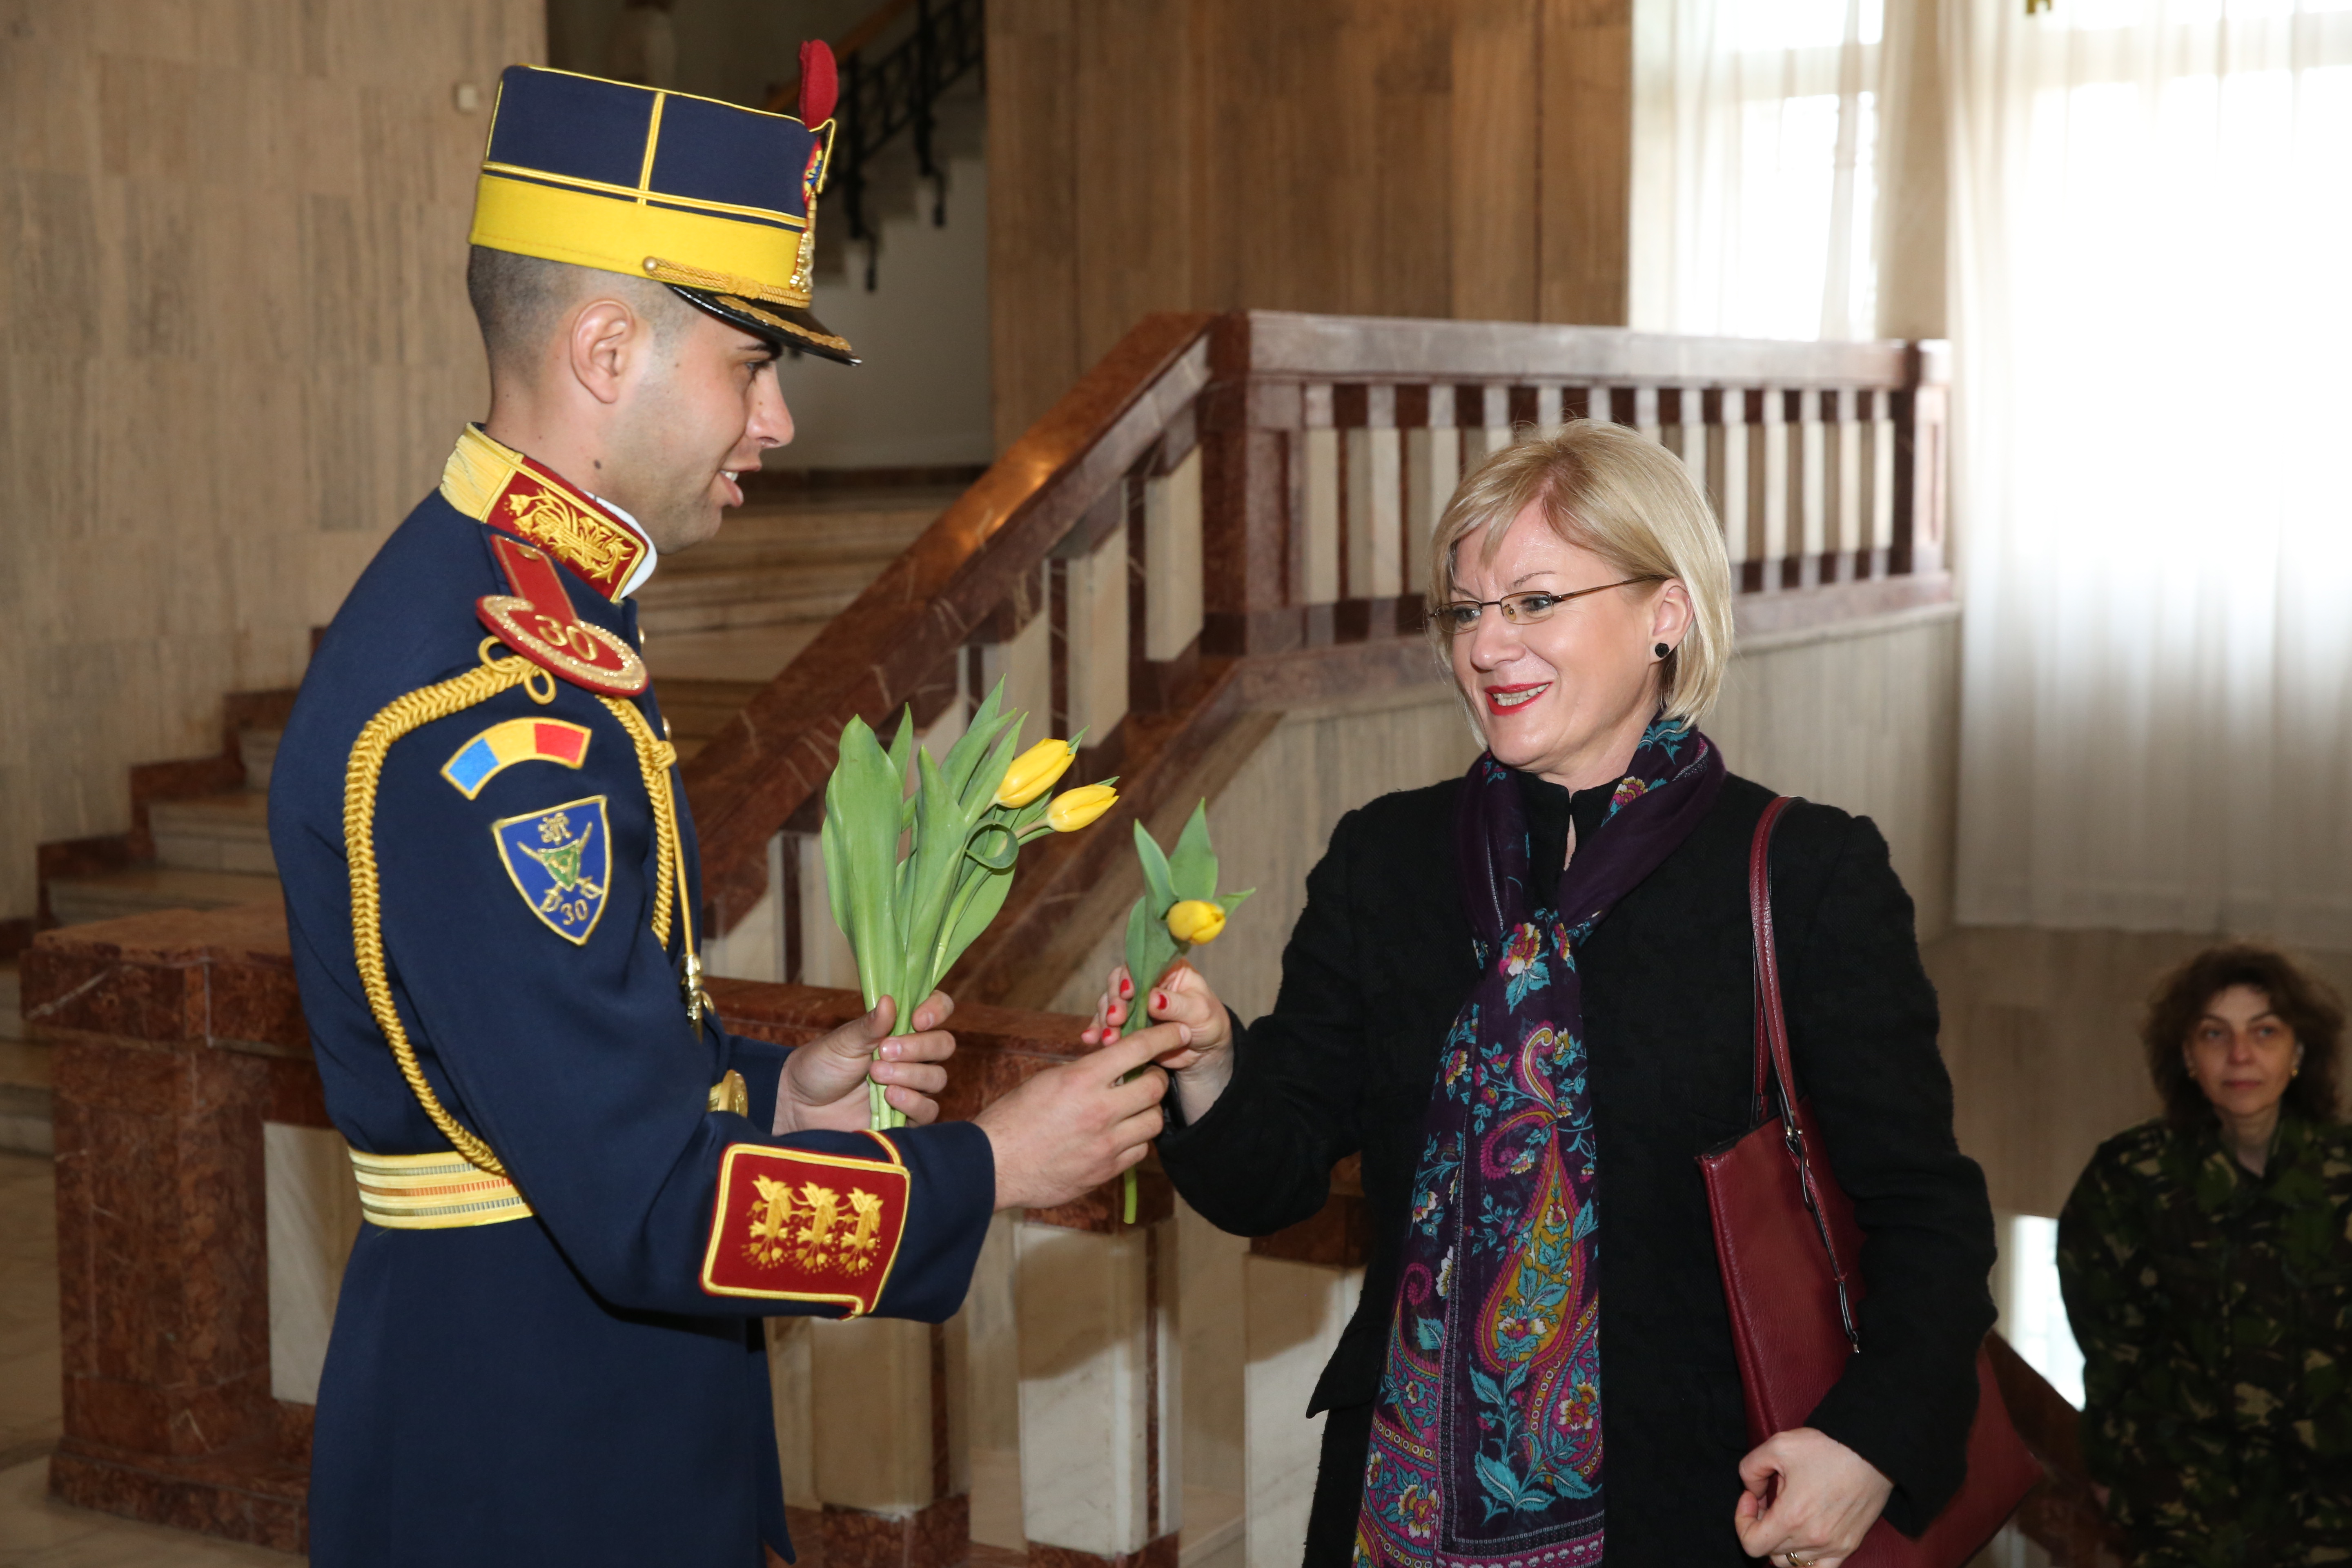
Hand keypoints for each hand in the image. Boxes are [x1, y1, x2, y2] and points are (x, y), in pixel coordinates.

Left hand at [773, 993, 955, 1133]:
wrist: (801, 1106)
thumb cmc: (821, 1066)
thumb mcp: (842, 1042)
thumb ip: (868, 1026)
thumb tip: (889, 1000)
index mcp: (900, 1028)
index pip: (938, 1009)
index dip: (936, 1010)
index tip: (918, 1019)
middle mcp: (913, 1055)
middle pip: (943, 1045)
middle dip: (918, 1047)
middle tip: (883, 1051)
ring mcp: (913, 1086)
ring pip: (937, 1077)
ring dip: (910, 1074)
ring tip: (876, 1075)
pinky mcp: (908, 1116)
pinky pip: (928, 1110)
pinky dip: (912, 1102)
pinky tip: (889, 1097)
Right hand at [974, 1028, 1170, 1210]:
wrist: (994, 1165)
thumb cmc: (1012, 1118)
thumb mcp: (1048, 1081)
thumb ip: (1085, 1073)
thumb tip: (1113, 1064)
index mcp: (1081, 1079)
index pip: (1137, 1048)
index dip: (1164, 1036)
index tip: (1178, 1031)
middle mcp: (1099, 1111)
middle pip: (1155, 1087)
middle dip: (1157, 1077)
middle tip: (1148, 1075)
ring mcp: (1106, 1144)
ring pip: (1153, 1122)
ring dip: (1148, 1111)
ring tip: (1132, 1107)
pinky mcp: (1106, 1171)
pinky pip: (1139, 1151)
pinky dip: (1135, 1140)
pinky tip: (1119, 1135)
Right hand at [1078, 961, 1233, 1122]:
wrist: (1204, 1052)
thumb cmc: (1208, 1022)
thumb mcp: (1199, 1011)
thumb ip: (1177, 1004)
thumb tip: (1153, 999)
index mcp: (1165, 969)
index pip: (1140, 965)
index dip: (1129, 977)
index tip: (1128, 994)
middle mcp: (1145, 982)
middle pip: (1119, 983)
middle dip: (1114, 1001)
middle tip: (1116, 1019)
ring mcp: (1134, 1004)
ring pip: (1109, 1004)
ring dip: (1105, 1019)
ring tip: (1108, 1038)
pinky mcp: (1126, 1024)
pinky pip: (1107, 1024)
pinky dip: (1098, 1031)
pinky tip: (1091, 1039)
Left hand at [1734, 1427, 1892, 1566]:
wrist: (1870, 1450)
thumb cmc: (1827, 1447)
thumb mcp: (1777, 1445)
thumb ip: (1750, 1469)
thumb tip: (1751, 1491)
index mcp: (1792, 1517)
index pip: (1752, 1544)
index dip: (1742, 1521)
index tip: (1751, 1497)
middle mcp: (1812, 1539)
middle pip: (1770, 1551)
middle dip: (1762, 1526)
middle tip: (1770, 1500)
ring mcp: (1833, 1546)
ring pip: (1793, 1562)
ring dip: (1782, 1543)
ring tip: (1788, 1515)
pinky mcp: (1849, 1545)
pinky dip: (1807, 1558)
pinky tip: (1805, 1535)